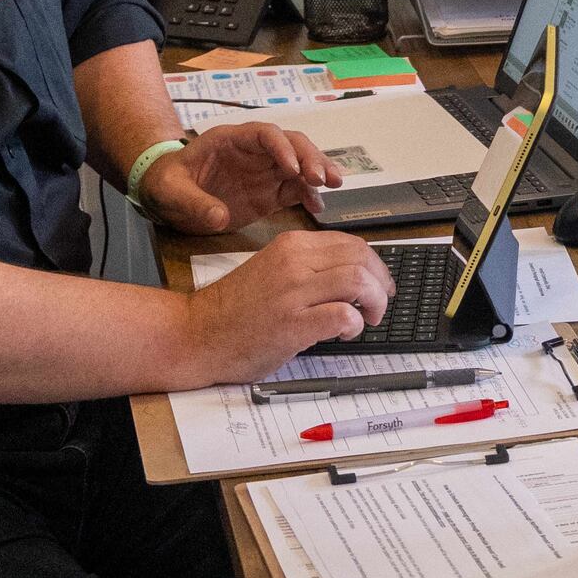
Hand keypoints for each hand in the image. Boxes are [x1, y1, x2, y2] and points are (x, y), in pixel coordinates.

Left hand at [137, 122, 337, 234]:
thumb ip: (193, 203)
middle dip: (310, 157)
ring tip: (335, 185)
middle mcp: (255, 152)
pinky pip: (295, 190)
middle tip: (324, 178)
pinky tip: (318, 208)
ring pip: (300, 164)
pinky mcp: (270, 193)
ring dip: (318, 172)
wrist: (169, 197)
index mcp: (231, 140)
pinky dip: (310, 196)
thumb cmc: (168, 184)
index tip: (292, 169)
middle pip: (291, 144)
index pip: (265, 134)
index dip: (282, 148)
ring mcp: (264, 172)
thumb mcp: (171, 191)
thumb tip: (219, 217)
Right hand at [188, 230, 397, 383]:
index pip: (352, 243)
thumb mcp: (272, 270)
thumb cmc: (233, 310)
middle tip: (379, 304)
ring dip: (374, 303)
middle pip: (362, 258)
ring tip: (368, 318)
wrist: (196, 333)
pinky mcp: (292, 324)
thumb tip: (352, 275)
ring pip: (358, 281)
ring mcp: (293, 292)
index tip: (379, 283)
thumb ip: (307, 267)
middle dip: (381, 283)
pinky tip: (345, 333)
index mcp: (291, 246)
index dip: (375, 265)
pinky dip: (355, 325)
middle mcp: (294, 262)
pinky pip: (343, 315)